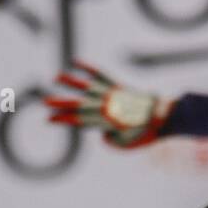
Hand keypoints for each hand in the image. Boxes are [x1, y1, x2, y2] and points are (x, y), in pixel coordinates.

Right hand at [45, 60, 173, 147]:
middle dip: (60, 104)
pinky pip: (100, 74)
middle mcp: (106, 105)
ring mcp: (111, 93)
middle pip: (79, 104)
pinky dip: (87, 68)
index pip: (79, 121)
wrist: (162, 116)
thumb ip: (111, 142)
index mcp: (106, 121)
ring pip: (86, 86)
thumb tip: (102, 134)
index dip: (63, 120)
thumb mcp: (126, 145)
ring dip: (70, 82)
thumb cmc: (145, 134)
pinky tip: (76, 62)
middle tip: (45, 103)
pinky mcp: (117, 86)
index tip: (49, 120)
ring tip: (55, 77)